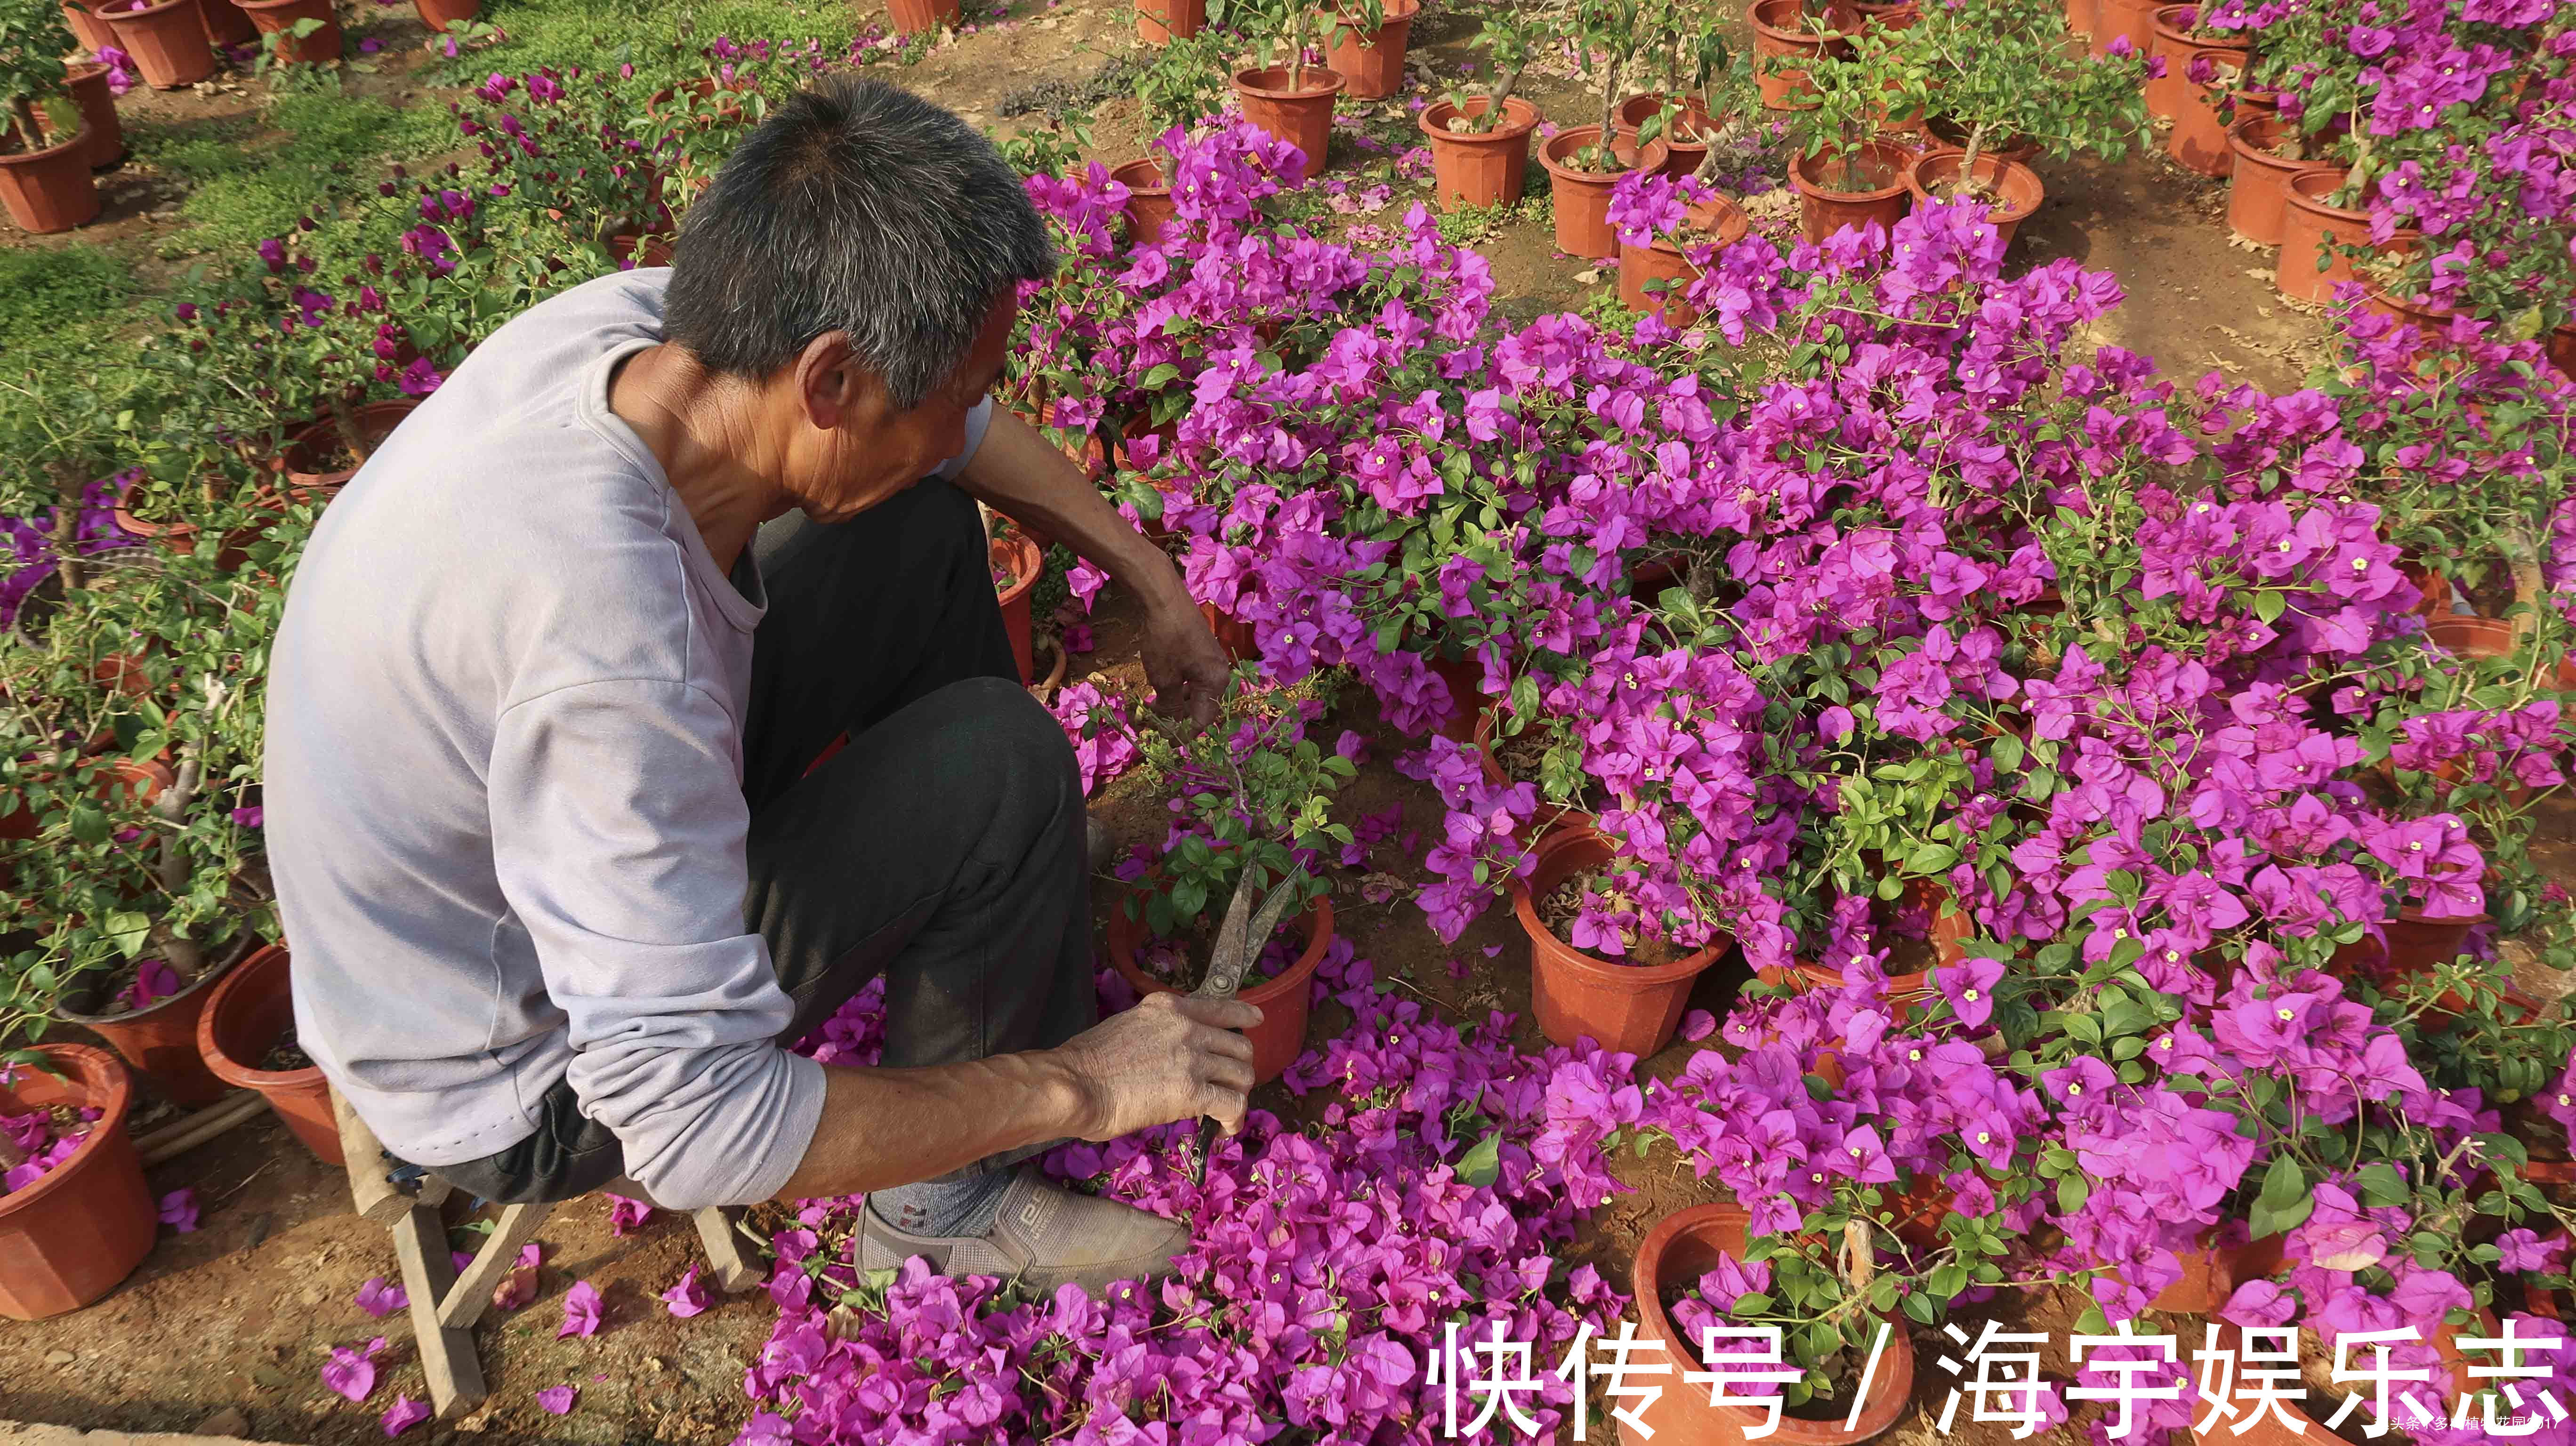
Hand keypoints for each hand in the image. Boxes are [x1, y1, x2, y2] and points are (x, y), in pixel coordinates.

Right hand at [1050, 992, 1262, 1140]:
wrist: (1073, 1084)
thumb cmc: (1085, 1063)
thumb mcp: (1126, 1027)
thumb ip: (1156, 1034)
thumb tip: (1169, 1055)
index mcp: (1167, 1007)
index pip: (1220, 1006)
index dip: (1243, 1015)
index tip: (1254, 1020)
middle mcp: (1186, 1026)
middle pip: (1238, 1045)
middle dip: (1238, 1069)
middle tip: (1226, 1088)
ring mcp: (1192, 1057)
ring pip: (1242, 1074)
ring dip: (1237, 1095)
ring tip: (1224, 1113)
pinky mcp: (1193, 1091)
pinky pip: (1232, 1104)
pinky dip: (1234, 1119)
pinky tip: (1223, 1129)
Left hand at [1139, 595, 1231, 726]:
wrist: (1164, 598)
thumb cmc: (1166, 641)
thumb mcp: (1164, 680)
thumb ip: (1169, 707)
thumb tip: (1171, 726)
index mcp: (1217, 683)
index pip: (1203, 719)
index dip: (1184, 734)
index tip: (1166, 742)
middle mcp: (1220, 672)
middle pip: (1201, 706)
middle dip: (1179, 718)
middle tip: (1157, 727)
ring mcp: (1211, 659)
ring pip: (1195, 691)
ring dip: (1175, 703)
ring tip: (1154, 710)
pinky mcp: (1201, 649)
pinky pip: (1192, 676)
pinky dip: (1178, 686)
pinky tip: (1161, 688)